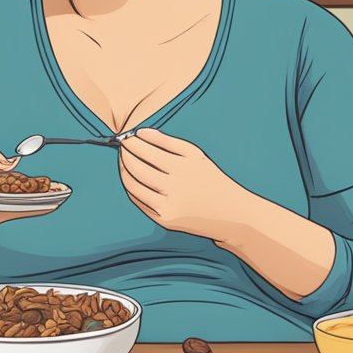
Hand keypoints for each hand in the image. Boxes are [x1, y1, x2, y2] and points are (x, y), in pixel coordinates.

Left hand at [117, 128, 245, 240]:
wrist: (231, 213)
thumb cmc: (211, 179)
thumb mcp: (196, 155)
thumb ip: (167, 142)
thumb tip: (141, 132)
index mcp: (182, 166)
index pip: (147, 151)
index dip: (132, 143)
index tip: (126, 137)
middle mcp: (174, 187)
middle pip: (137, 168)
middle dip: (125, 155)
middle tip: (122, 148)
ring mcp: (167, 205)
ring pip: (134, 186)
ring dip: (124, 172)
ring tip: (123, 162)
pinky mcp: (164, 220)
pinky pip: (139, 202)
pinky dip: (131, 189)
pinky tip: (131, 180)